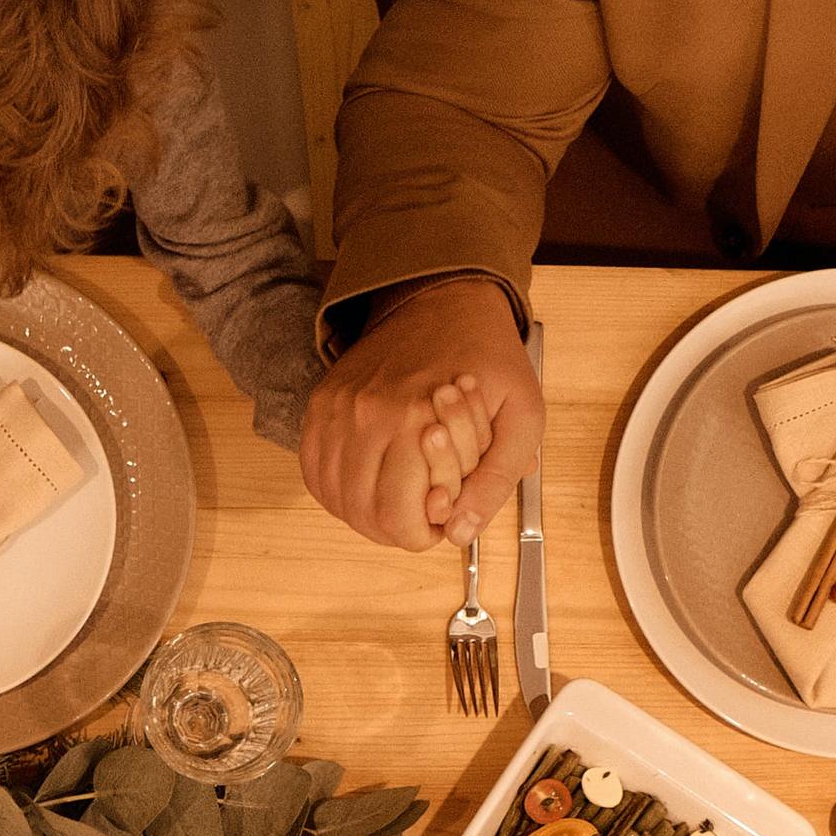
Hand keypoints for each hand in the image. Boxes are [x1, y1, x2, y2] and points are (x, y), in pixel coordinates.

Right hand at [298, 277, 540, 548]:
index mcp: (416, 421)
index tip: (442, 515)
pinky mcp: (322, 404)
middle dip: (398, 528)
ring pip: (336, 499)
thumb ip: (496, 481)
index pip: (399, 521)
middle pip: (364, 516)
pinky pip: (314, 471)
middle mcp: (367, 417)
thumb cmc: (487, 359)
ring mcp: (338, 410)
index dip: (424, 534)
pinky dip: (337, 490)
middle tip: (422, 511)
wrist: (446, 301)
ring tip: (398, 496)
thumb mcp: (522, 418)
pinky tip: (366, 484)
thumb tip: (460, 532)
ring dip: (367, 512)